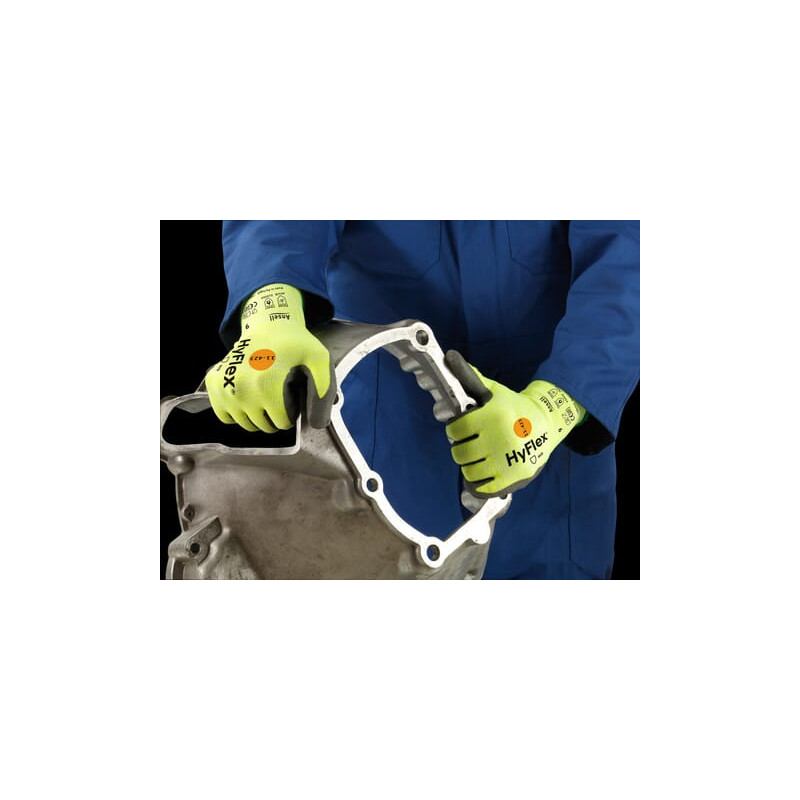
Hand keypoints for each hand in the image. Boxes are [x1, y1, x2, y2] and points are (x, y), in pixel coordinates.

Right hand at [206, 284, 334, 431]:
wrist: (267, 324)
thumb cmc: (294, 344)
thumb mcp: (318, 359)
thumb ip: (324, 390)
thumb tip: (317, 424)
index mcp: (267, 386)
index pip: (282, 422)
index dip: (292, 412)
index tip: (292, 395)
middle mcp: (241, 389)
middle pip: (264, 426)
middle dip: (275, 415)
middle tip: (279, 392)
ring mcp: (224, 387)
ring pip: (246, 424)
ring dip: (257, 415)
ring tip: (265, 392)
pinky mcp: (213, 384)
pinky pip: (226, 416)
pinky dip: (236, 411)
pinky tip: (248, 395)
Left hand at [444, 350, 585, 496]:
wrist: (546, 424)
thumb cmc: (512, 407)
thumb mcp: (492, 390)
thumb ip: (469, 376)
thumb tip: (449, 356)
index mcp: (491, 416)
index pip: (454, 430)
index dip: (455, 430)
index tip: (463, 428)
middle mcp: (500, 439)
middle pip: (460, 454)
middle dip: (462, 448)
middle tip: (471, 444)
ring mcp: (507, 462)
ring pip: (469, 472)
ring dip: (470, 465)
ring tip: (479, 457)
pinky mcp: (514, 479)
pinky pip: (483, 489)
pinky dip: (478, 483)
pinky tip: (484, 472)